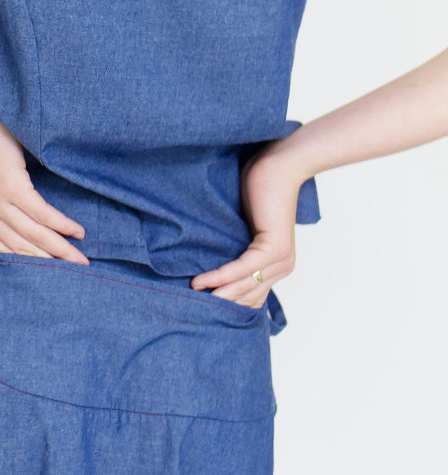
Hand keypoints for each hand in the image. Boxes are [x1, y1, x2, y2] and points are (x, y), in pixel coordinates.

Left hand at [0, 80, 89, 263]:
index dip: (21, 261)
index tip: (41, 270)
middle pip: (20, 247)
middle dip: (47, 261)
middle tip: (71, 272)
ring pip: (34, 234)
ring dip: (60, 249)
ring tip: (79, 261)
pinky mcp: (14, 187)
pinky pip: (42, 214)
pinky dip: (61, 225)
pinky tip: (77, 233)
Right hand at [189, 140, 305, 307]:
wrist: (279, 166)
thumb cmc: (260, 188)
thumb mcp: (248, 224)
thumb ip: (239, 244)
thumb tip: (213, 257)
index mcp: (279, 263)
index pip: (253, 295)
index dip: (229, 302)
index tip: (202, 305)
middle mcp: (284, 266)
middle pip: (247, 296)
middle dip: (221, 303)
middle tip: (190, 308)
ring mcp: (281, 259)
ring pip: (244, 285)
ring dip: (216, 293)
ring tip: (190, 297)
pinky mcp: (273, 248)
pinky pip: (242, 268)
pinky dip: (220, 276)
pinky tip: (200, 281)